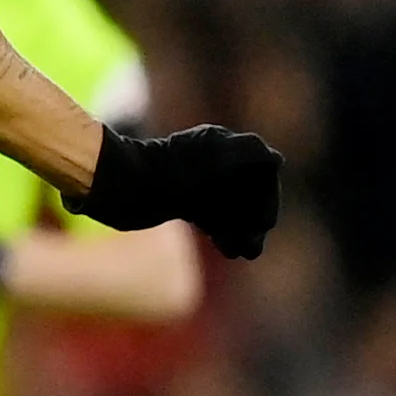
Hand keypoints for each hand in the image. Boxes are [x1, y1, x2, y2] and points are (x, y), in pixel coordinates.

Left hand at [74, 123, 279, 258]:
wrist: (118, 186)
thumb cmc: (165, 170)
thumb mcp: (211, 155)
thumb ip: (249, 151)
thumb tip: (277, 160)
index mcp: (220, 144)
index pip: (259, 170)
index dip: (267, 196)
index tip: (265, 223)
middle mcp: (210, 162)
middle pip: (246, 192)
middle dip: (254, 217)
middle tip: (255, 243)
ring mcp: (195, 183)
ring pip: (230, 208)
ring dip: (242, 228)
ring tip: (247, 251)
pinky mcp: (178, 201)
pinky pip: (211, 217)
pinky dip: (224, 231)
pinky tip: (232, 250)